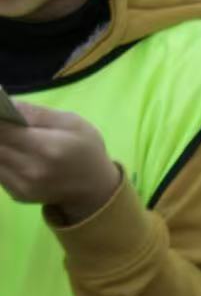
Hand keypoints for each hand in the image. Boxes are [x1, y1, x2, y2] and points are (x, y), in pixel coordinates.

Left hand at [0, 103, 121, 223]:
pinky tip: (13, 152)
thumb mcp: (72, 122)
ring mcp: (22, 185)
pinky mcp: (17, 194)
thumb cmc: (87, 148)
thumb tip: (7, 102)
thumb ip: (37, 113)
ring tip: (9, 137)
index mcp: (46, 147)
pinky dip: (2, 159)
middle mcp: (29, 169)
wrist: (96, 186)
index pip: (3, 130)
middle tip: (3, 123)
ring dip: (0, 145)